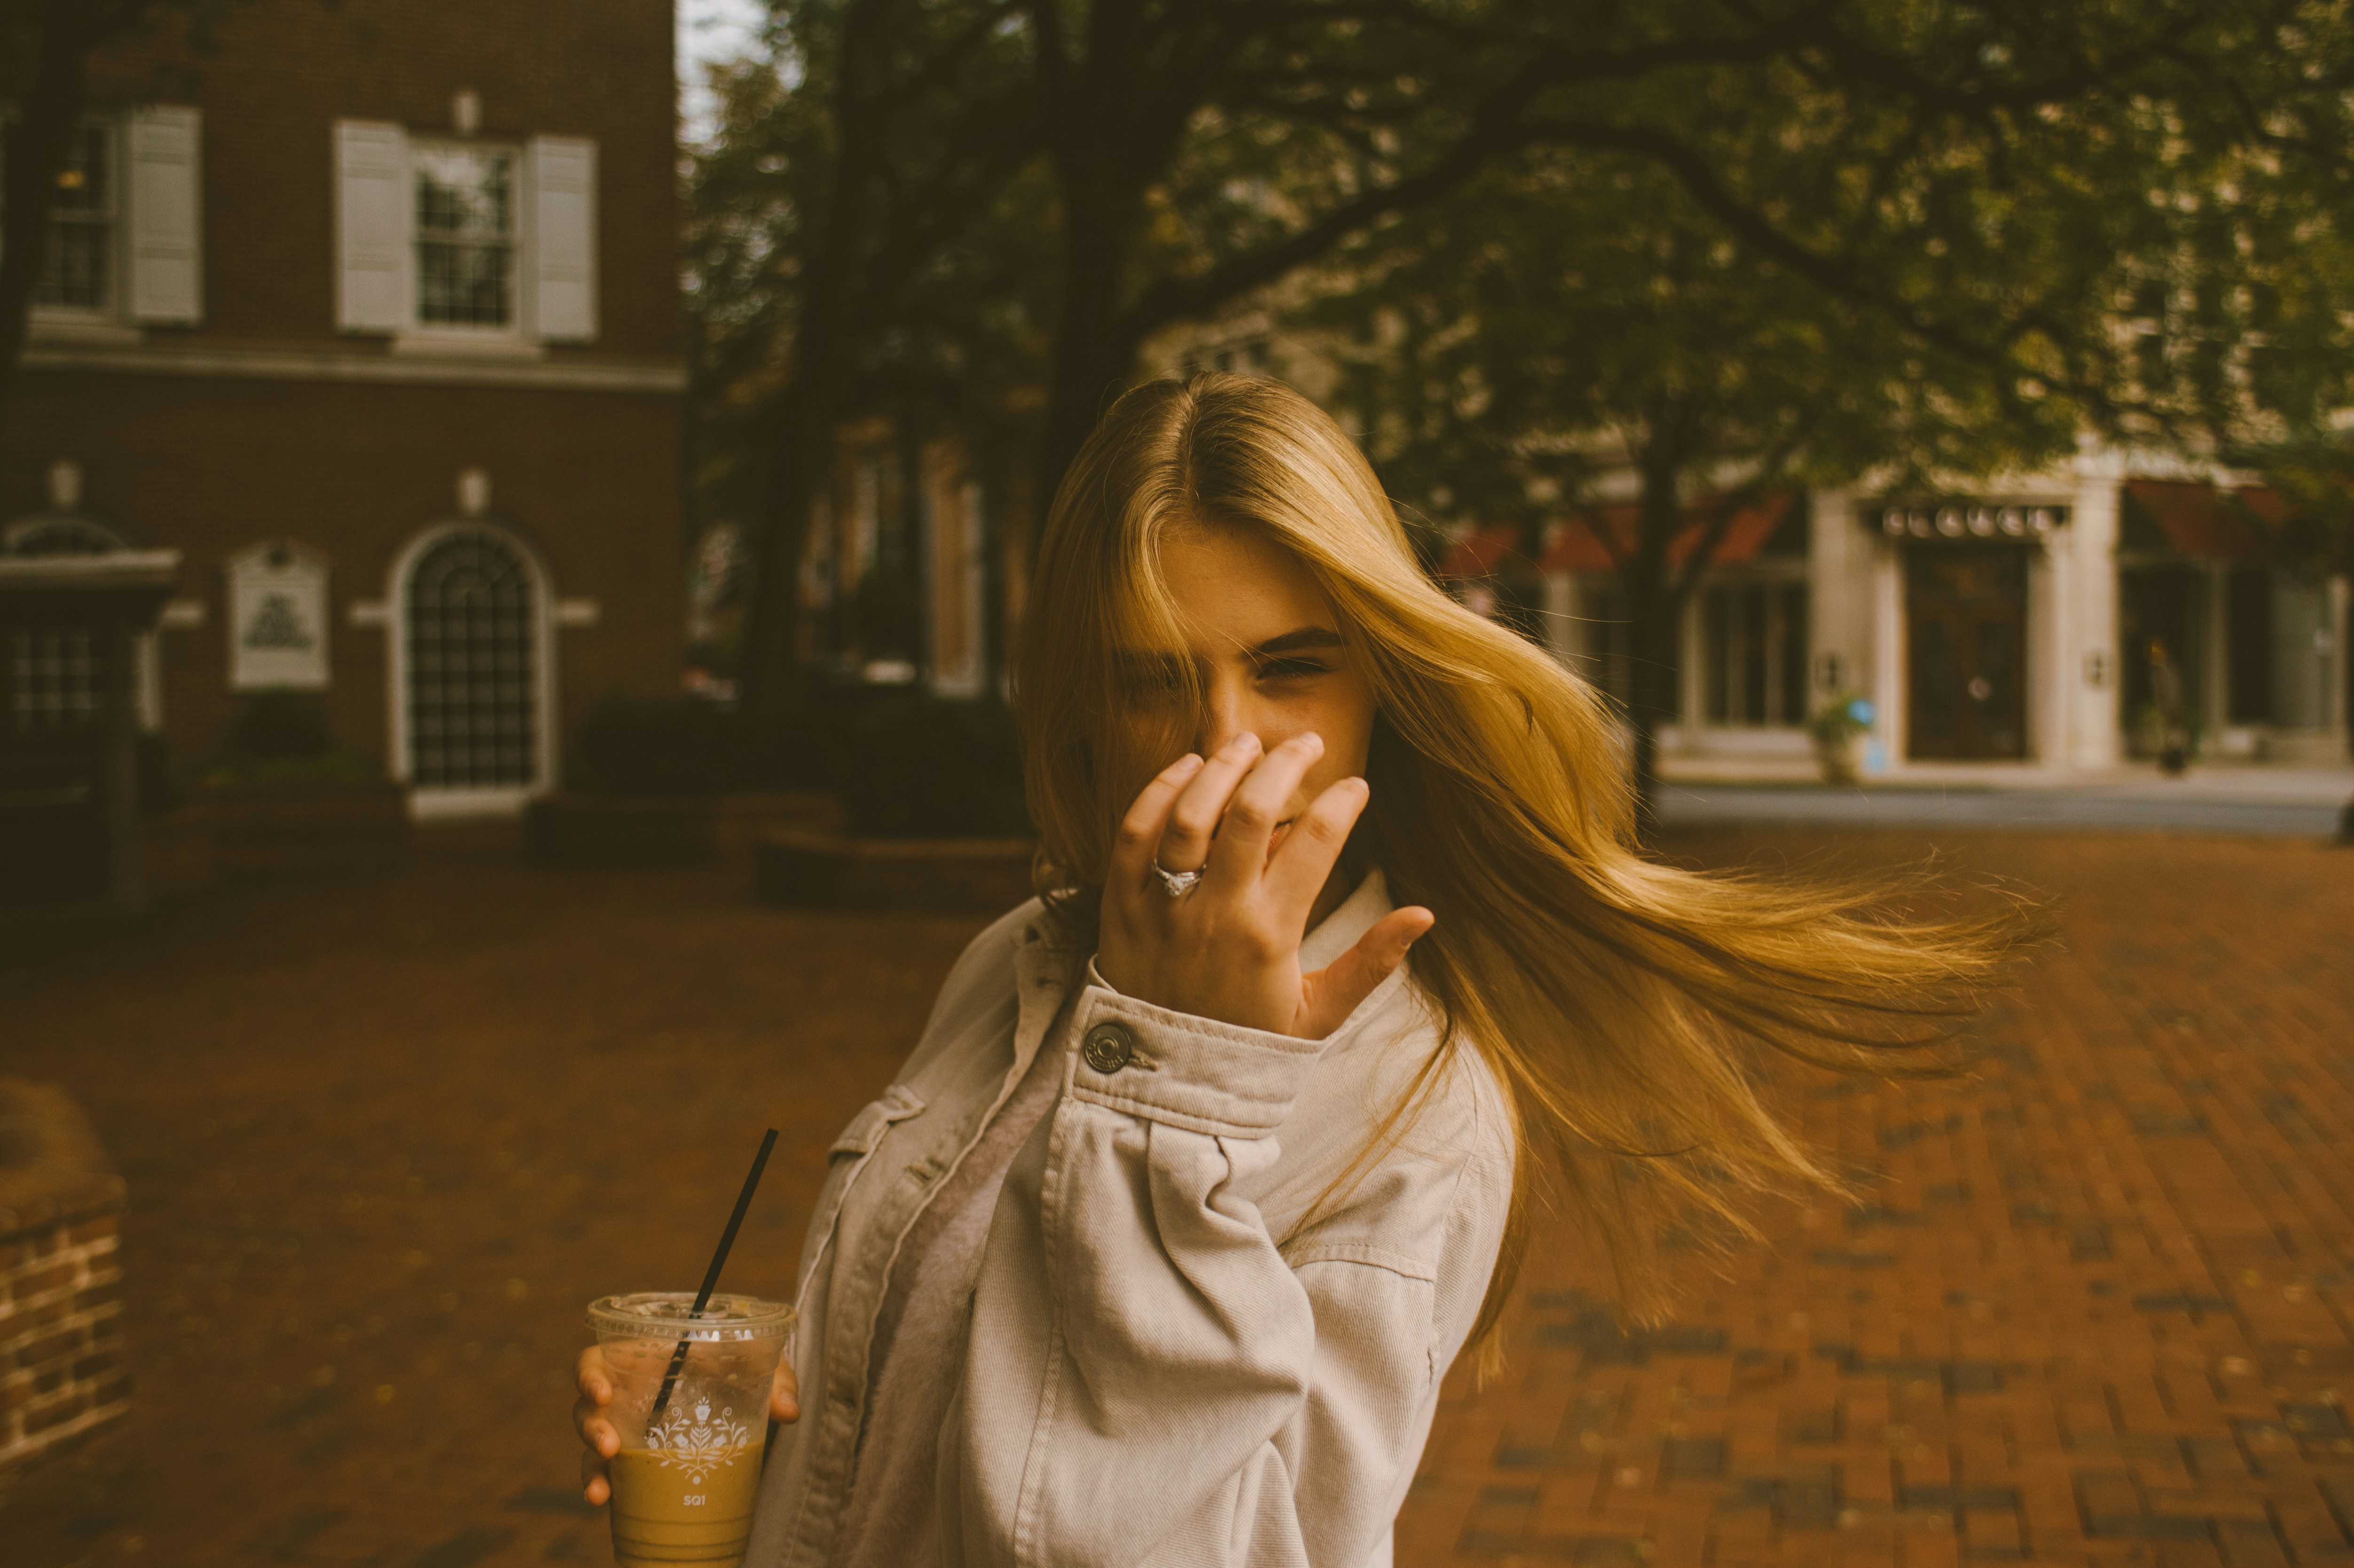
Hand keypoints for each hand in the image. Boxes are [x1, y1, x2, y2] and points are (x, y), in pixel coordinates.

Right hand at [573, 1344, 799, 1504]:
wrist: (743, 1393)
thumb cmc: (737, 1366)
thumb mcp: (757, 1363)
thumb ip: (775, 1379)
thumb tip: (790, 1411)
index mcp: (640, 1360)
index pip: (596, 1362)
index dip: (589, 1376)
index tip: (602, 1392)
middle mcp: (626, 1394)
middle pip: (587, 1409)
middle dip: (591, 1427)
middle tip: (609, 1444)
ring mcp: (626, 1429)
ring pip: (591, 1446)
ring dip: (590, 1467)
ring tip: (601, 1490)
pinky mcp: (632, 1459)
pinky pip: (607, 1473)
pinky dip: (600, 1487)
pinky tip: (605, 1503)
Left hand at [1096, 732, 1434, 1037]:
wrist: (1161, 1085)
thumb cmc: (1245, 1047)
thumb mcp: (1317, 1015)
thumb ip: (1370, 964)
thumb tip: (1425, 914)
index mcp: (1270, 936)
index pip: (1316, 844)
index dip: (1342, 803)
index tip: (1355, 786)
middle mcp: (1216, 914)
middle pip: (1253, 812)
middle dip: (1286, 765)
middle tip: (1306, 744)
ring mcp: (1162, 907)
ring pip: (1191, 814)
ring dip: (1222, 768)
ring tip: (1247, 744)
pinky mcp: (1118, 906)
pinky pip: (1132, 835)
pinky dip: (1158, 793)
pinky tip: (1187, 769)